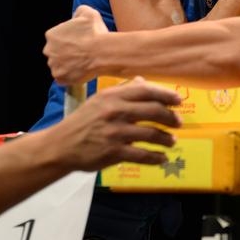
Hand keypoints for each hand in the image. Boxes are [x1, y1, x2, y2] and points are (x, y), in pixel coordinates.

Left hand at [44, 5, 107, 85]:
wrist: (103, 53)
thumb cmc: (96, 33)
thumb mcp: (88, 13)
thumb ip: (79, 11)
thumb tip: (76, 16)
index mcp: (52, 35)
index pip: (57, 37)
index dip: (69, 39)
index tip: (79, 41)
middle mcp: (48, 50)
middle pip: (56, 52)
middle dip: (66, 52)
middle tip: (81, 52)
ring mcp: (53, 65)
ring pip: (59, 65)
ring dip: (68, 64)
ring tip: (83, 62)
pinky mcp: (60, 78)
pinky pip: (63, 77)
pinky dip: (71, 75)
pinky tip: (81, 70)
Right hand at [49, 76, 183, 170]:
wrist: (61, 145)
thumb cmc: (83, 121)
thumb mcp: (99, 100)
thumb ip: (122, 90)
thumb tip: (143, 81)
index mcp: (113, 96)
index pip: (146, 91)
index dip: (166, 95)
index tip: (178, 101)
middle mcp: (116, 111)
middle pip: (153, 111)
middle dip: (170, 117)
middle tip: (179, 122)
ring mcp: (116, 132)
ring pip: (151, 134)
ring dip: (165, 138)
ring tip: (171, 141)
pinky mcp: (114, 151)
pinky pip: (142, 154)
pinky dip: (155, 157)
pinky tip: (162, 158)